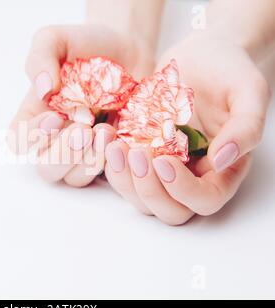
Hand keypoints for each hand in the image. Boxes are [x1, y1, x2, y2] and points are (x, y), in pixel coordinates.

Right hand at [8, 25, 154, 186]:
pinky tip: (120, 137)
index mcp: (36, 115)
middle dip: (64, 154)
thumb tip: (42, 88)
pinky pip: (104, 174)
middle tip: (84, 130)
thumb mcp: (57, 39)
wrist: (129, 51)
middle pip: (46, 168)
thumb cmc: (87, 45)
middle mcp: (56, 139)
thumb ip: (40, 56)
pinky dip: (111, 162)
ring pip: (74, 177)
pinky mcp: (109, 155)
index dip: (32, 137)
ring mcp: (83, 151)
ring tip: (106, 130)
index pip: (18, 142)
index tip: (56, 114)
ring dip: (89, 159)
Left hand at [105, 32, 270, 224]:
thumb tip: (222, 161)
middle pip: (169, 209)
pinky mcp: (140, 153)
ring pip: (140, 197)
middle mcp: (191, 174)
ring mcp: (162, 167)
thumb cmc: (229, 70)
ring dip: (124, 178)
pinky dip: (109, 161)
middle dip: (148, 189)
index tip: (164, 161)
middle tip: (136, 154)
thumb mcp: (248, 92)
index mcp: (223, 169)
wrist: (199, 54)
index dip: (182, 190)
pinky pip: (121, 172)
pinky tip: (105, 136)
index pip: (204, 200)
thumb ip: (246, 128)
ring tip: (114, 145)